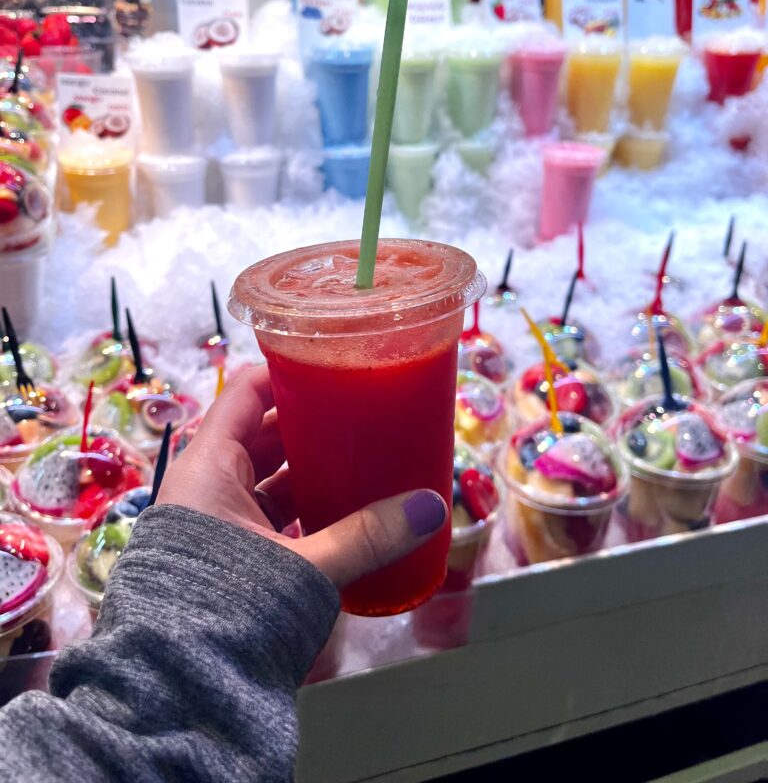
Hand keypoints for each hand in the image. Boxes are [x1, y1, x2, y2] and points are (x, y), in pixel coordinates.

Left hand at [157, 365, 446, 588]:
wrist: (177, 691)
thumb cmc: (230, 609)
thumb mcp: (305, 566)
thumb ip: (369, 536)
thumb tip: (433, 507)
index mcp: (209, 466)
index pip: (248, 394)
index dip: (289, 373)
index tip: (335, 366)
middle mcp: (205, 486)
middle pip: (262, 435)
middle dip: (311, 426)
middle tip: (361, 415)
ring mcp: (213, 523)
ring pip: (266, 480)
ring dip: (308, 472)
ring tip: (359, 462)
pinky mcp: (224, 558)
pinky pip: (266, 517)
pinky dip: (300, 510)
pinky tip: (339, 515)